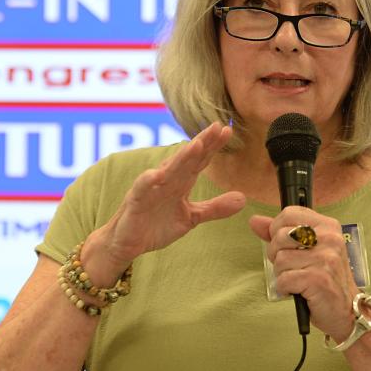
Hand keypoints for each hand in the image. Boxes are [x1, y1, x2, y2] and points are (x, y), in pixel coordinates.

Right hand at [83, 123, 245, 283]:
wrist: (127, 243)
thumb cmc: (157, 225)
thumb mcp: (191, 218)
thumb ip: (215, 208)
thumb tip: (243, 199)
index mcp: (181, 182)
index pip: (199, 160)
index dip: (213, 146)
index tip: (228, 130)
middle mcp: (167, 180)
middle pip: (187, 159)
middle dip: (202, 143)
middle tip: (217, 127)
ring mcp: (151, 189)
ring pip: (168, 170)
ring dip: (181, 157)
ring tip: (197, 145)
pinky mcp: (136, 202)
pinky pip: (142, 189)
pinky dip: (148, 181)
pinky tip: (157, 174)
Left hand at [249, 207, 358, 341]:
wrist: (346, 309)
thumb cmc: (325, 278)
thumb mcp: (307, 249)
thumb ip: (280, 232)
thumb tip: (255, 221)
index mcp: (327, 226)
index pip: (289, 213)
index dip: (277, 230)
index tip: (286, 245)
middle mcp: (329, 238)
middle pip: (280, 236)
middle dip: (277, 254)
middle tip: (292, 266)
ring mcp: (325, 258)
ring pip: (280, 259)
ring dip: (282, 274)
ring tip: (297, 279)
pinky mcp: (318, 279)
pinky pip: (284, 279)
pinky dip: (285, 288)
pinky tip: (297, 290)